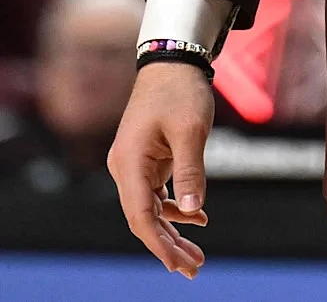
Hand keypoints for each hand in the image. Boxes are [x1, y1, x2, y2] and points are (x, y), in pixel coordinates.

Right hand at [108, 63, 214, 278]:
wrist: (173, 61)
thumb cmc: (180, 91)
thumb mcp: (190, 130)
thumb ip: (190, 171)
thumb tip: (193, 211)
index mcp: (129, 163)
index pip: (140, 217)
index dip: (158, 244)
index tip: (178, 265)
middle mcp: (126, 168)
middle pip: (144, 219)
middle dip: (168, 246)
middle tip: (194, 269)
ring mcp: (135, 165)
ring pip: (151, 210)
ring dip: (173, 231)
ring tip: (197, 254)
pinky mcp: (147, 160)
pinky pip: (157, 194)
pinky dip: (176, 208)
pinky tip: (198, 217)